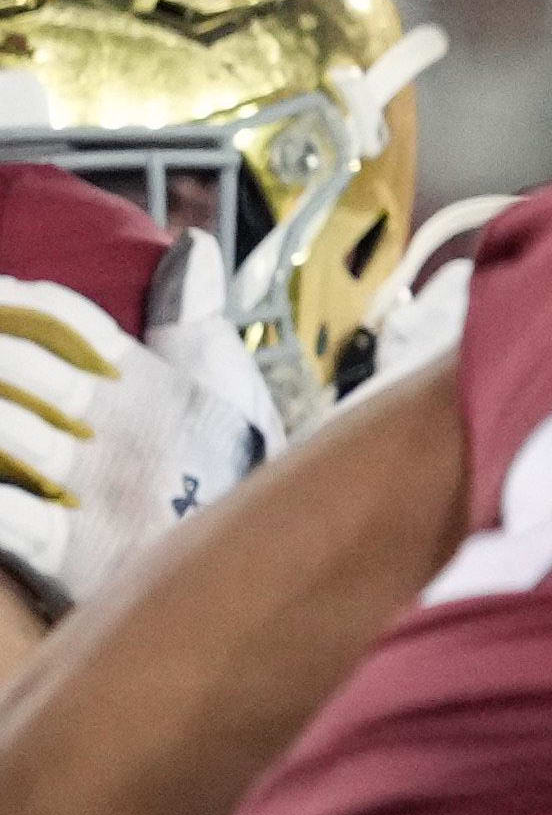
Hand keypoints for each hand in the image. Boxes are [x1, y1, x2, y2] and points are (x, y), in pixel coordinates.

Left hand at [0, 252, 278, 609]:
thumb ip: (195, 318)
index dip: (21, 301)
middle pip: (24, 367)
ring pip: (8, 431)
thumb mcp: (227, 392)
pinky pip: (8, 514)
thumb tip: (194, 243)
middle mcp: (117, 429)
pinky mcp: (69, 550)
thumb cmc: (233, 473)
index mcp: (147, 385)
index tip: (0, 295)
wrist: (263, 572)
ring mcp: (91, 489)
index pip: (71, 322)